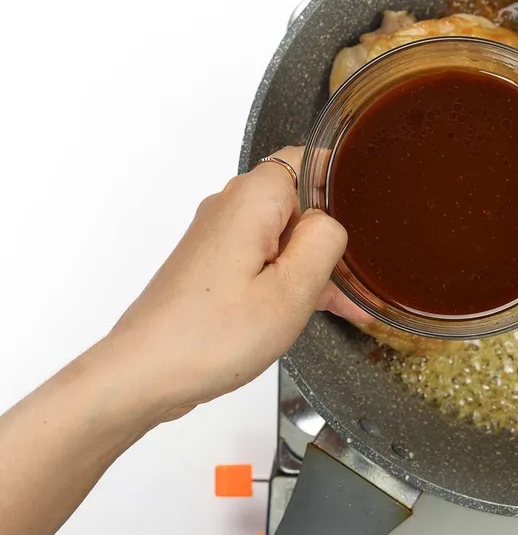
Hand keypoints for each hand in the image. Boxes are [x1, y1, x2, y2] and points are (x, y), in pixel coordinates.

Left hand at [102, 146, 347, 420]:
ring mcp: (218, 235)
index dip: (341, 189)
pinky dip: (287, 277)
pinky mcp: (212, 263)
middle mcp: (230, 206)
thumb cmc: (209, 337)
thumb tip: (332, 223)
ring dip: (312, 263)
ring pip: (283, 232)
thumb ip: (325, 242)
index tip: (359, 226)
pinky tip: (312, 310)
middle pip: (298, 199)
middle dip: (329, 234)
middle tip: (349, 278)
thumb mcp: (292, 291)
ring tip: (340, 304)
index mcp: (253, 199)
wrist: (143, 374)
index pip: (310, 160)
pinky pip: (262, 257)